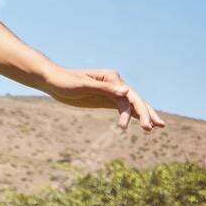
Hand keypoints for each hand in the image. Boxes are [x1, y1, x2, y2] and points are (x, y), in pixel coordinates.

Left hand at [43, 67, 166, 131]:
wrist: (51, 80)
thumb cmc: (64, 81)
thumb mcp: (82, 86)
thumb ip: (104, 89)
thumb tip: (126, 91)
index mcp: (111, 78)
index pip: (130, 95)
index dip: (137, 109)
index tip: (134, 124)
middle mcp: (115, 83)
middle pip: (135, 99)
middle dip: (145, 113)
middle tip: (153, 128)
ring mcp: (112, 92)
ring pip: (132, 104)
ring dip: (143, 115)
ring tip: (154, 128)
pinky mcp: (106, 100)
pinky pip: (123, 108)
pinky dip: (133, 116)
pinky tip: (142, 124)